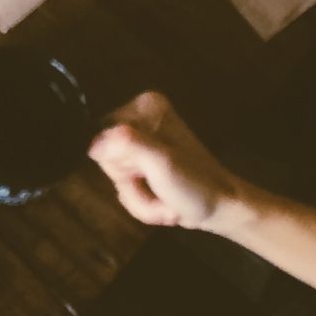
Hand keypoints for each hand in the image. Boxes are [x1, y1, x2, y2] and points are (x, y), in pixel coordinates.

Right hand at [88, 91, 245, 232]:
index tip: (147, 173)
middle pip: (107, 157)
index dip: (120, 163)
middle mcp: (141, 118)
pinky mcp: (147, 163)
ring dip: (138, 197)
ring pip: (115, 176)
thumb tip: (93, 145)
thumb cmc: (195, 184)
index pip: (101, 136)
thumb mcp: (160, 162)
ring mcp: (144, 143)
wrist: (222, 209)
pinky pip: (125, 186)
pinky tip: (163, 203)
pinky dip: (142, 202)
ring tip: (164, 200)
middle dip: (131, 183)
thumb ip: (126, 145)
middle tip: (158, 189)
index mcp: (144, 107)